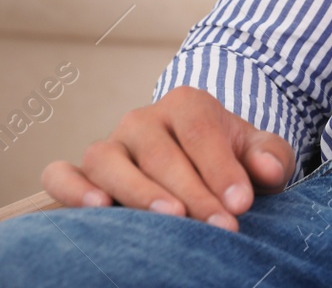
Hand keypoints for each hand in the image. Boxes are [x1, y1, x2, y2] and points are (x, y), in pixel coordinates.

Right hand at [40, 86, 294, 231]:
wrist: (196, 162)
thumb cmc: (230, 160)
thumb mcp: (259, 152)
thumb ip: (270, 156)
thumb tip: (266, 170)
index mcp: (186, 104)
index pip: (202, 134)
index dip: (221, 170)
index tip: (241, 206)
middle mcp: (142, 119)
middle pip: (162, 154)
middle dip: (194, 194)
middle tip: (220, 227)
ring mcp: (108, 144)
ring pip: (109, 161)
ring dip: (139, 191)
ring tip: (170, 218)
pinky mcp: (81, 171)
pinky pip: (61, 174)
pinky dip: (73, 189)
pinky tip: (98, 208)